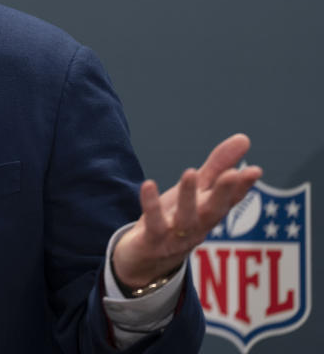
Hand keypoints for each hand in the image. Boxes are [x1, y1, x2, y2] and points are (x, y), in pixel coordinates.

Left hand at [111, 134, 261, 288]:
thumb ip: (217, 166)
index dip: (242, 187)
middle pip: (213, 211)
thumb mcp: (196, 192)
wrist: (144, 262)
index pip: (230, 200)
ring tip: (190, 172)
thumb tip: (244, 138)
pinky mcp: (152, 240)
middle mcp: (197, 226)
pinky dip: (151, 206)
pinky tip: (148, 184)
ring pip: (185, 218)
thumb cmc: (174, 221)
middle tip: (233, 174)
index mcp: (209, 213)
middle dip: (223, 193)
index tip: (254, 171)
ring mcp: (175, 236)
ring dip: (189, 197)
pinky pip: (153, 223)